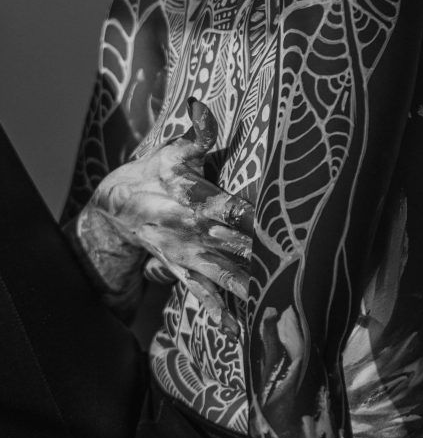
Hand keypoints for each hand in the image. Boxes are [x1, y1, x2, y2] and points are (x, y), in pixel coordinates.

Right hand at [86, 98, 253, 335]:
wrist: (115, 206)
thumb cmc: (153, 172)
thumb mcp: (171, 151)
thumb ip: (196, 136)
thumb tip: (204, 108)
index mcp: (189, 197)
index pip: (224, 206)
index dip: (246, 214)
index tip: (274, 223)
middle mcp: (187, 229)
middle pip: (228, 243)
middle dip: (257, 255)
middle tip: (291, 265)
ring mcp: (183, 253)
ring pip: (219, 271)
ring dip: (244, 286)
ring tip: (271, 301)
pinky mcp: (180, 268)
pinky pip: (199, 292)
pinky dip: (216, 310)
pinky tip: (234, 329)